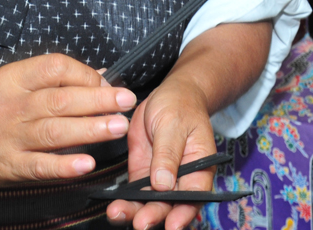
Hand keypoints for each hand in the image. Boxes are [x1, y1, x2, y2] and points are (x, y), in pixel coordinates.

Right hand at [0, 53, 136, 185]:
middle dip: (98, 100)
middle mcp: (11, 107)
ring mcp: (9, 138)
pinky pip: (40, 166)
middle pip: (60, 100)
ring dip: (90, 129)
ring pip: (54, 131)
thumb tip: (100, 74)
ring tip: (117, 126)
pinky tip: (87, 163)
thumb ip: (54, 79)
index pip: (54, 67)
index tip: (108, 82)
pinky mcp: (10, 166)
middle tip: (125, 102)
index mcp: (12, 79)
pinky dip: (64, 166)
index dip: (85, 74)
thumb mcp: (15, 83)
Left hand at [107, 78, 216, 229]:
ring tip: (118, 214)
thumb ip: (168, 154)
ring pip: (150, 204)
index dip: (184, 213)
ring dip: (135, 212)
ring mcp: (160, 179)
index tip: (172, 224)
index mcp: (199, 168)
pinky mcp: (142, 175)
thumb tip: (163, 184)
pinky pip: (134, 194)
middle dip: (155, 215)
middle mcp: (181, 179)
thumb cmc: (179, 106)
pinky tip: (114, 207)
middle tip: (140, 223)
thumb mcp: (173, 124)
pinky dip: (124, 202)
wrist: (167, 96)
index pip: (195, 196)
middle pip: (170, 205)